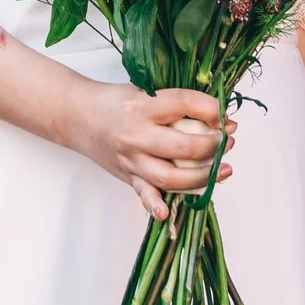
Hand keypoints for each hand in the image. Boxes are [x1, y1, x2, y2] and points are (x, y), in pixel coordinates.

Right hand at [58, 83, 235, 217]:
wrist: (77, 116)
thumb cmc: (115, 101)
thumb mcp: (145, 92)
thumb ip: (178, 105)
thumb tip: (220, 119)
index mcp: (143, 106)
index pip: (185, 104)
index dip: (212, 110)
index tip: (224, 116)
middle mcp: (136, 134)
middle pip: (183, 146)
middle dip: (214, 146)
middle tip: (228, 141)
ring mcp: (131, 159)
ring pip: (170, 176)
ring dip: (202, 176)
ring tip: (223, 169)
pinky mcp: (127, 176)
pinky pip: (144, 193)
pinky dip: (156, 204)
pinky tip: (168, 211)